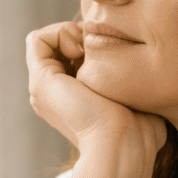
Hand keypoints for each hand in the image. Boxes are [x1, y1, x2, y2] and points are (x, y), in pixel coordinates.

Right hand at [25, 22, 166, 166]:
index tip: (114, 51)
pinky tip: (82, 48)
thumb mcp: (137, 98)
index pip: (73, 55)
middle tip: (103, 48)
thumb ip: (131, 83)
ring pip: (47, 40)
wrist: (124, 145)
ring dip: (71, 32)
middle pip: (59, 46)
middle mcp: (53, 95)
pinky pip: (37, 40)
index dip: (92, 42)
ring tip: (92, 48)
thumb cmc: (140, 130)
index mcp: (71, 100)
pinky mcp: (41, 82)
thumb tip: (140, 71)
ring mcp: (43, 89)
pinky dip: (60, 33)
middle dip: (81, 35)